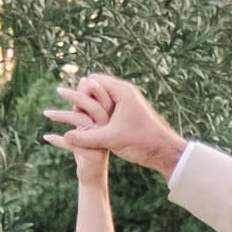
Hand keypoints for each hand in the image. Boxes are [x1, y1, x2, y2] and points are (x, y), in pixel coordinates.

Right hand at [42, 72, 185, 179]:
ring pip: (100, 99)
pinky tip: (94, 130)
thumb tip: (65, 137)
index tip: (78, 114)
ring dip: (90, 110)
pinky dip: (98, 116)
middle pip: (94, 88)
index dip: (80, 95)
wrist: (165, 151)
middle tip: (78, 119)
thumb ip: (86, 137)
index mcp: (121, 91)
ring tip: (84, 125)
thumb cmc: (142, 142)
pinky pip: (106, 108)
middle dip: (83, 102)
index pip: (91, 81)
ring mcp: (126, 102)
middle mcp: (124, 92)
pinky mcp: (127, 112)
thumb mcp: (110, 140)